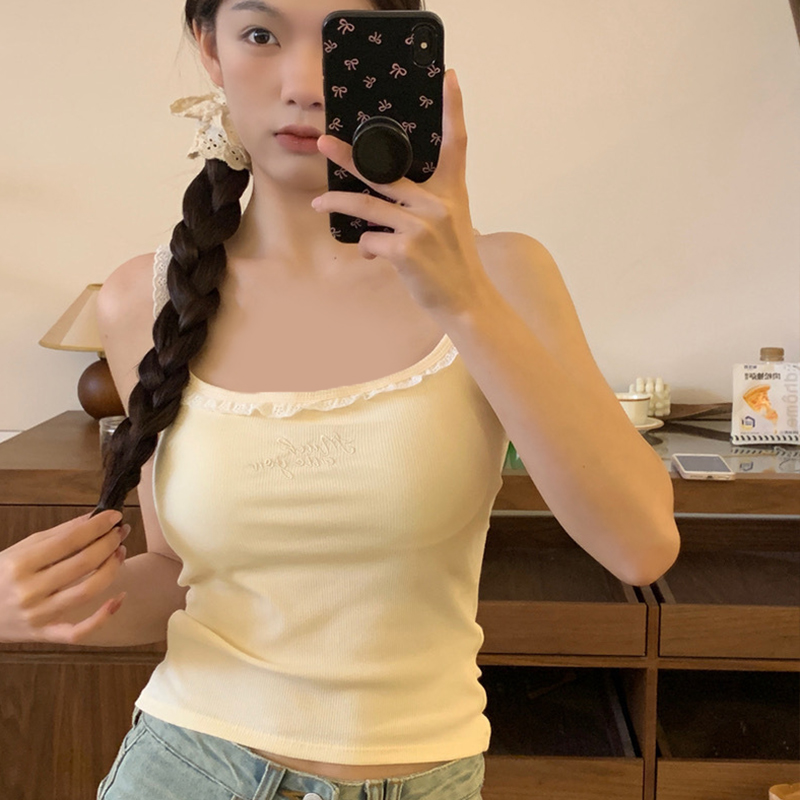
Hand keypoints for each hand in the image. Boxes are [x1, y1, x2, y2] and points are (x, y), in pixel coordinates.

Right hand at [0, 510, 129, 643]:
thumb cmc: (0, 575)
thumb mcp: (21, 549)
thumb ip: (59, 533)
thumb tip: (94, 518)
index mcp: (20, 564)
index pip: (70, 540)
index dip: (97, 526)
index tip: (114, 516)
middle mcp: (29, 591)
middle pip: (83, 564)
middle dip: (108, 543)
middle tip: (120, 532)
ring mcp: (39, 616)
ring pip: (87, 592)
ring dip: (112, 569)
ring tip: (120, 552)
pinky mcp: (45, 635)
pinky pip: (79, 631)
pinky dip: (103, 617)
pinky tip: (120, 598)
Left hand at [313, 68, 492, 318]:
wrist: (466, 299)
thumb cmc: (454, 262)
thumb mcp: (451, 224)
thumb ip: (421, 207)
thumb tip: (374, 216)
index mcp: (452, 191)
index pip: (456, 143)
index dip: (453, 109)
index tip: (448, 78)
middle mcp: (438, 203)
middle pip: (385, 171)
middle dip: (349, 158)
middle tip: (324, 143)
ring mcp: (421, 225)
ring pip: (366, 206)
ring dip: (338, 203)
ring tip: (318, 202)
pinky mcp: (406, 249)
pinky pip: (370, 239)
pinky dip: (366, 247)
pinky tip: (371, 253)